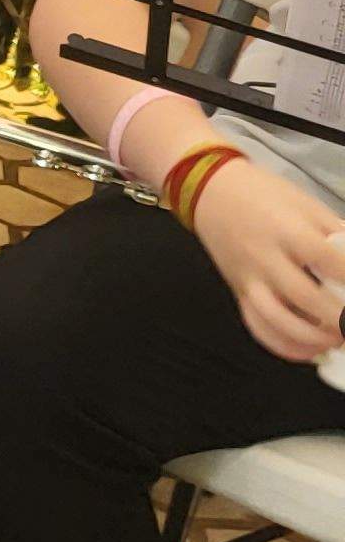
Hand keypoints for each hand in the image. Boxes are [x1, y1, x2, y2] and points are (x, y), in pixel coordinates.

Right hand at [190, 158, 344, 365]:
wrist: (210, 192)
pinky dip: (284, 345)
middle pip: (304, 296)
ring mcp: (248, 279)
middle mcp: (265, 258)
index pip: (328, 260)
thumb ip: (338, 234)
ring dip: (312, 338)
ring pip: (277, 319)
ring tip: (335, 340)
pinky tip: (308, 350)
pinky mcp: (238, 292)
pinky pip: (257, 326)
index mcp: (287, 230)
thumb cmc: (264, 195)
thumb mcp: (307, 205)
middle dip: (337, 318)